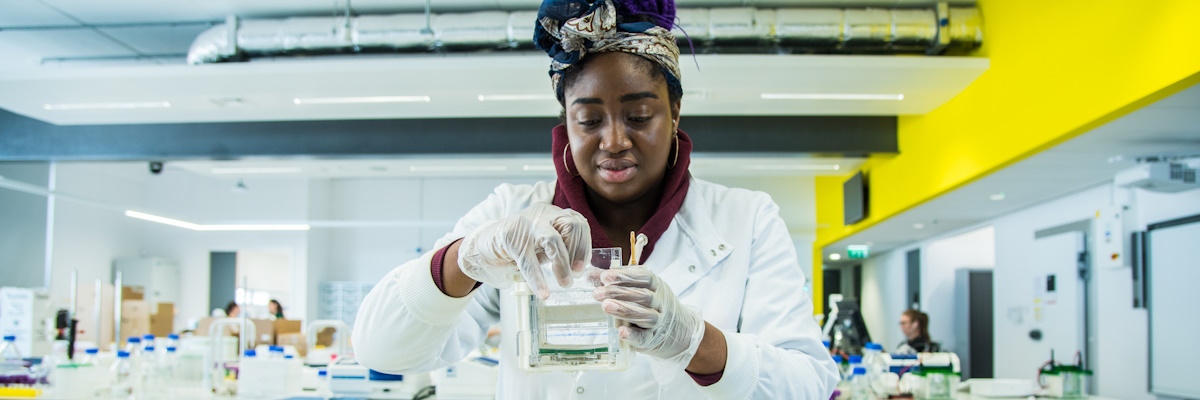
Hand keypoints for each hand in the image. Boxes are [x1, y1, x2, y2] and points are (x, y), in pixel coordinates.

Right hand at [457, 203, 590, 298]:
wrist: (485, 243)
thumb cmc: (520, 245)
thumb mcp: (543, 243)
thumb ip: (561, 248)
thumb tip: (580, 267)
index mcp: (552, 213)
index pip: (578, 223)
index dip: (584, 245)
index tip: (583, 266)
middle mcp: (542, 214)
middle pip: (570, 226)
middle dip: (577, 252)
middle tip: (576, 273)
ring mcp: (525, 223)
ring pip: (553, 240)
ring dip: (562, 264)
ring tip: (566, 283)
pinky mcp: (510, 237)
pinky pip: (528, 261)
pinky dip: (537, 279)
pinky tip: (543, 293)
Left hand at [592, 266, 705, 375]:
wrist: (677, 328)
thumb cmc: (651, 304)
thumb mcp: (639, 288)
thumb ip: (616, 282)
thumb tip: (590, 275)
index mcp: (656, 286)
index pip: (643, 277)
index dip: (624, 276)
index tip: (605, 276)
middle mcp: (659, 302)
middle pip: (642, 296)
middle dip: (619, 293)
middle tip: (598, 293)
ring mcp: (658, 321)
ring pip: (645, 315)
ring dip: (625, 310)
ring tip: (605, 307)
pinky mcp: (652, 339)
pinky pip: (644, 337)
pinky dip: (633, 335)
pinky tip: (621, 332)